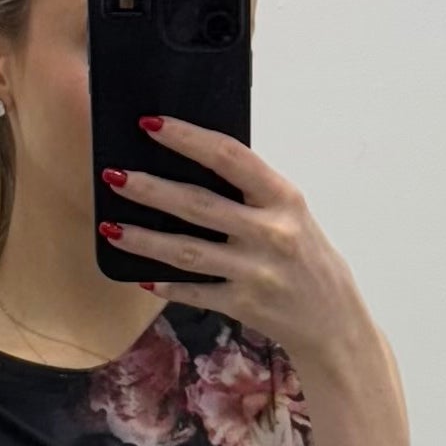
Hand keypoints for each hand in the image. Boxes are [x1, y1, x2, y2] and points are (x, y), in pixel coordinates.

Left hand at [98, 115, 369, 369]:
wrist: (334, 321)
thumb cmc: (307, 258)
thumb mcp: (291, 214)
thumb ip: (253, 192)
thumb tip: (193, 163)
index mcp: (283, 198)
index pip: (229, 157)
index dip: (188, 138)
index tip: (152, 125)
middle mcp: (271, 233)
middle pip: (199, 205)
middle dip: (151, 189)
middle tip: (114, 175)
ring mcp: (256, 272)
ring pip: (188, 252)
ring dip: (145, 239)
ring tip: (111, 228)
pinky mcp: (244, 305)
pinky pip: (196, 292)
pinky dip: (168, 285)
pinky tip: (141, 276)